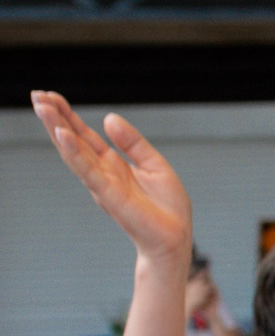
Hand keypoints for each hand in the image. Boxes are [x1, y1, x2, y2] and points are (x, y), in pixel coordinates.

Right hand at [31, 92, 192, 265]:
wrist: (176, 239)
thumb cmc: (167, 208)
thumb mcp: (155, 164)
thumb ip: (132, 143)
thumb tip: (108, 118)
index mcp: (112, 164)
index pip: (85, 135)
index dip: (68, 115)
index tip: (50, 96)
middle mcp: (102, 173)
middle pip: (74, 140)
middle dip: (56, 118)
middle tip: (37, 95)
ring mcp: (103, 184)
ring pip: (75, 153)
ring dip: (58, 130)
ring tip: (43, 109)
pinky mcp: (110, 196)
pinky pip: (89, 171)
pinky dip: (75, 153)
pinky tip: (63, 135)